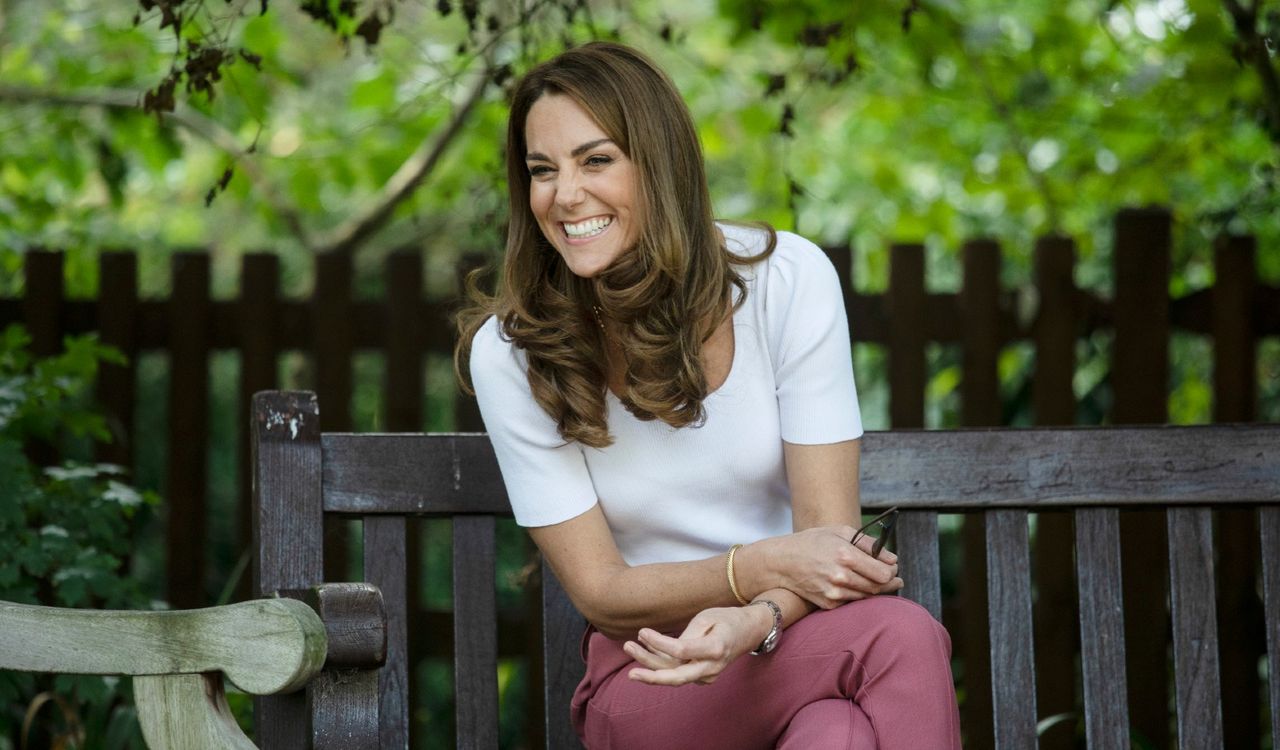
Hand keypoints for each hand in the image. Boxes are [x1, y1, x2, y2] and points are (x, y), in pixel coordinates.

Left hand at [623, 605, 771, 685]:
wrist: (749, 632)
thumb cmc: (727, 620)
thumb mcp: (708, 617)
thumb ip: (689, 634)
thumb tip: (667, 649)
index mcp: (716, 649)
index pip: (681, 652)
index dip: (659, 644)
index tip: (642, 632)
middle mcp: (711, 668)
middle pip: (676, 677)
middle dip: (651, 674)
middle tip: (629, 667)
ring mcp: (706, 675)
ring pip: (673, 675)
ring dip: (649, 665)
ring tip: (629, 647)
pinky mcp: (700, 675)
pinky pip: (677, 672)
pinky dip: (659, 663)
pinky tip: (643, 650)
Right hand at [753, 526, 902, 608]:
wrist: (781, 562)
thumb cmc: (811, 542)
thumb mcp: (839, 531)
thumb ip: (868, 544)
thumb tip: (892, 559)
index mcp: (845, 556)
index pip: (883, 573)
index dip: (892, 572)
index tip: (893, 567)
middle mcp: (841, 577)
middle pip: (878, 588)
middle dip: (889, 583)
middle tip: (894, 578)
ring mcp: (834, 593)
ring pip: (866, 597)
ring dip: (875, 590)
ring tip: (875, 580)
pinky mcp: (828, 605)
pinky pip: (852, 602)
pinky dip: (858, 595)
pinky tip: (855, 585)